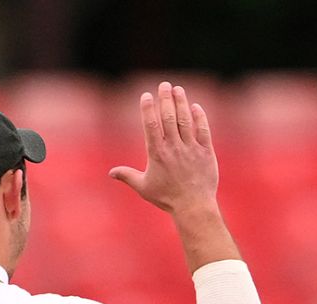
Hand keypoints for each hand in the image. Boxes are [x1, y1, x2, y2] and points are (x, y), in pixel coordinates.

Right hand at [109, 82, 218, 215]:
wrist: (193, 206)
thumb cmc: (167, 198)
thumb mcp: (144, 187)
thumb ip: (128, 176)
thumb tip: (111, 173)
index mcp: (157, 153)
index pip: (151, 125)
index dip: (148, 108)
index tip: (146, 95)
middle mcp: (173, 147)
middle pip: (168, 117)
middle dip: (165, 98)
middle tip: (164, 85)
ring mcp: (191, 148)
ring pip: (185, 120)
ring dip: (181, 102)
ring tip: (178, 89)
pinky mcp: (206, 152)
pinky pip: (203, 130)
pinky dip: (199, 117)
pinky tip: (195, 106)